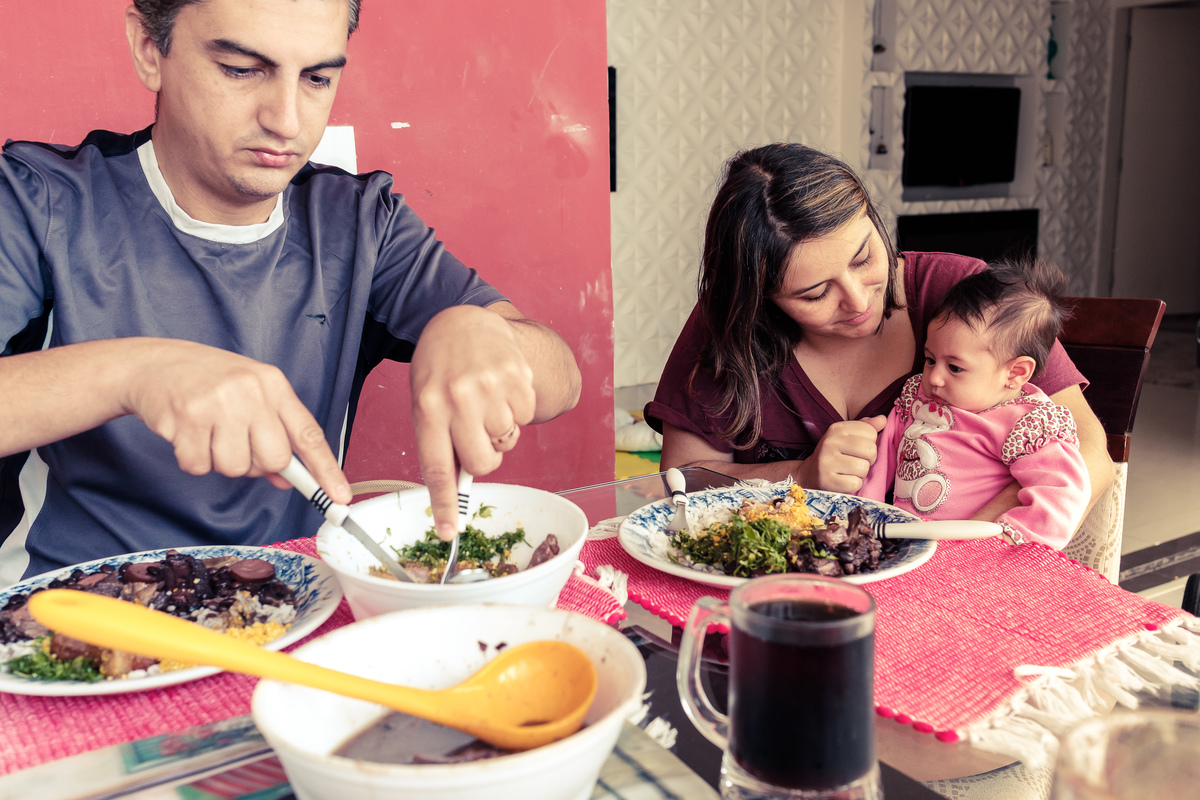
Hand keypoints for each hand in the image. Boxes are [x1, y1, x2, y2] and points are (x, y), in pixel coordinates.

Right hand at [122, 338, 349, 502]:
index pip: (308, 434)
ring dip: (220, 461)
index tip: (340, 497)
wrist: (153, 363)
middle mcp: (251, 391)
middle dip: (256, 464)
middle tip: (235, 442)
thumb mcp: (251, 395)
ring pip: (235, 467)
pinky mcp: (187, 417)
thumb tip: (288, 479)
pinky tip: (188, 434)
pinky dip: (192, 460)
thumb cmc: (208, 381)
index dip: (326, 469)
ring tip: (208, 433)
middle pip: (273, 459)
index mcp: (273, 385)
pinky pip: (199, 466)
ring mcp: (220, 403)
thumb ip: (274, 432)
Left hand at [410, 306, 536, 540]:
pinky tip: (501, 390)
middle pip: (483, 462)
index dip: (444, 503)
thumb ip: (440, 441)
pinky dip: (517, 410)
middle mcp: (459, 398)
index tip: (448, 532)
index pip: (437, 467)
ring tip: (487, 403)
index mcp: (428, 408)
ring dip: (501, 430)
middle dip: (484, 457)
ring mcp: (491, 386)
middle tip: (477, 436)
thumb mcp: (425, 401)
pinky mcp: (517, 377)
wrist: (462, 321)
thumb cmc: (440, 369)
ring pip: (508, 441)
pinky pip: (526, 418)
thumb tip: (457, 486)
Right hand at [804, 416, 886, 493]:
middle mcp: (830, 442)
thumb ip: (866, 427)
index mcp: (837, 428)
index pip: (871, 432)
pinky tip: (844, 481)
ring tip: (849, 472)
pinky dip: (853, 485)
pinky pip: (855, 484)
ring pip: (864, 468)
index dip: (870, 443)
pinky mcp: (826, 480)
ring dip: (861, 474)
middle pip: (870, 450)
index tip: (858, 449)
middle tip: (856, 462)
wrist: (809, 474)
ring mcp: (826, 462)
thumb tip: (883, 419)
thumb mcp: (847, 436)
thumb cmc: (834, 454)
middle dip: (868, 459)